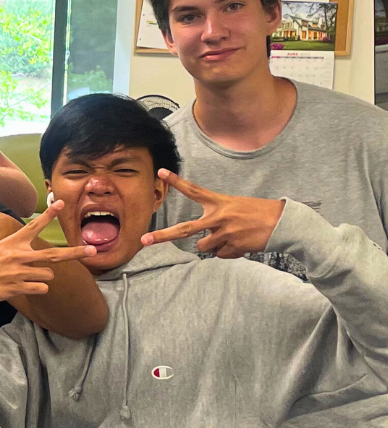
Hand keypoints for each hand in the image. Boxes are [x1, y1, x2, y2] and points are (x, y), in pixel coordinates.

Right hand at [0, 202, 92, 310]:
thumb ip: (19, 248)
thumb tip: (38, 254)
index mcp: (13, 242)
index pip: (34, 225)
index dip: (49, 214)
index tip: (61, 202)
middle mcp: (18, 255)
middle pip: (54, 254)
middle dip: (76, 252)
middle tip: (92, 250)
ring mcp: (20, 272)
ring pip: (48, 275)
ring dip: (42, 277)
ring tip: (24, 277)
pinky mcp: (19, 287)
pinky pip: (42, 288)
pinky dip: (37, 288)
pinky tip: (22, 286)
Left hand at [142, 170, 284, 258]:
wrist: (283, 223)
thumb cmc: (258, 213)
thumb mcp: (236, 206)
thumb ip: (216, 218)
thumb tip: (203, 241)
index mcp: (219, 202)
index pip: (194, 190)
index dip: (177, 181)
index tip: (161, 172)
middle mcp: (218, 217)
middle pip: (184, 229)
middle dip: (162, 236)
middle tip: (144, 240)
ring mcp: (224, 234)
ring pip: (204, 246)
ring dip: (214, 245)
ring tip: (232, 236)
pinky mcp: (232, 247)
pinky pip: (220, 255)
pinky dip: (228, 252)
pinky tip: (241, 243)